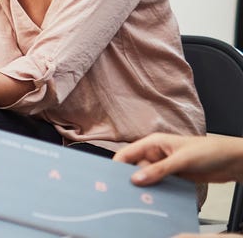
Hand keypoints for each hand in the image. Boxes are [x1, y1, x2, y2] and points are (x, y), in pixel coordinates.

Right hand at [113, 133, 242, 185]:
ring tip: (145, 198)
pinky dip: (158, 192)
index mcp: (153, 143)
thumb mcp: (181, 160)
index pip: (128, 153)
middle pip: (136, 168)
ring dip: (148, 188)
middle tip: (129, 193)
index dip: (117, 165)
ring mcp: (164, 166)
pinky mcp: (173, 176)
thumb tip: (136, 179)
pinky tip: (158, 199)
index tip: (111, 180)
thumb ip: (159, 170)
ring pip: (147, 178)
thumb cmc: (208, 151)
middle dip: (133, 180)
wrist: (231, 161)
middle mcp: (156, 154)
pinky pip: (160, 185)